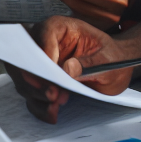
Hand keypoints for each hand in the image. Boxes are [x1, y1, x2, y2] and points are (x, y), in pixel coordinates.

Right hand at [5, 15, 134, 122]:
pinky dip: (38, 106)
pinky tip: (52, 113)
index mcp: (61, 28)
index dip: (45, 51)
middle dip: (35, 77)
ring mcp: (41, 63)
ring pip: (24, 77)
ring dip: (36, 94)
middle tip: (52, 94)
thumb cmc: (113, 58)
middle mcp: (45, 42)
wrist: (115, 70)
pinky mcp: (42, 82)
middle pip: (27, 56)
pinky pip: (32, 94)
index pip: (44, 32)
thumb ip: (91, 63)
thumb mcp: (110, 60)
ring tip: (55, 105)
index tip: (53, 71)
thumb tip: (68, 69)